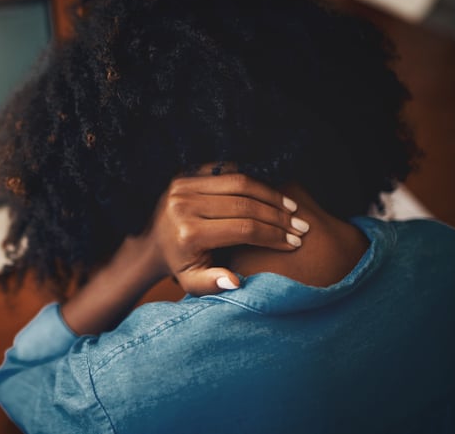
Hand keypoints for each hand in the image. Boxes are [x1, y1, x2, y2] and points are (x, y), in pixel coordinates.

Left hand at [144, 164, 307, 295]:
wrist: (152, 242)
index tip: (294, 242)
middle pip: (244, 204)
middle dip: (278, 216)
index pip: (243, 229)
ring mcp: (184, 185)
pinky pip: (228, 171)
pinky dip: (253, 181)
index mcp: (189, 233)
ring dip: (270, 194)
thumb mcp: (192, 282)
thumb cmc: (179, 265)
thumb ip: (212, 284)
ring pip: (239, 182)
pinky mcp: (186, 174)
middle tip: (301, 226)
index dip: (273, 235)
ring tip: (292, 208)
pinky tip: (272, 194)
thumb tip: (234, 281)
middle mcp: (184, 205)